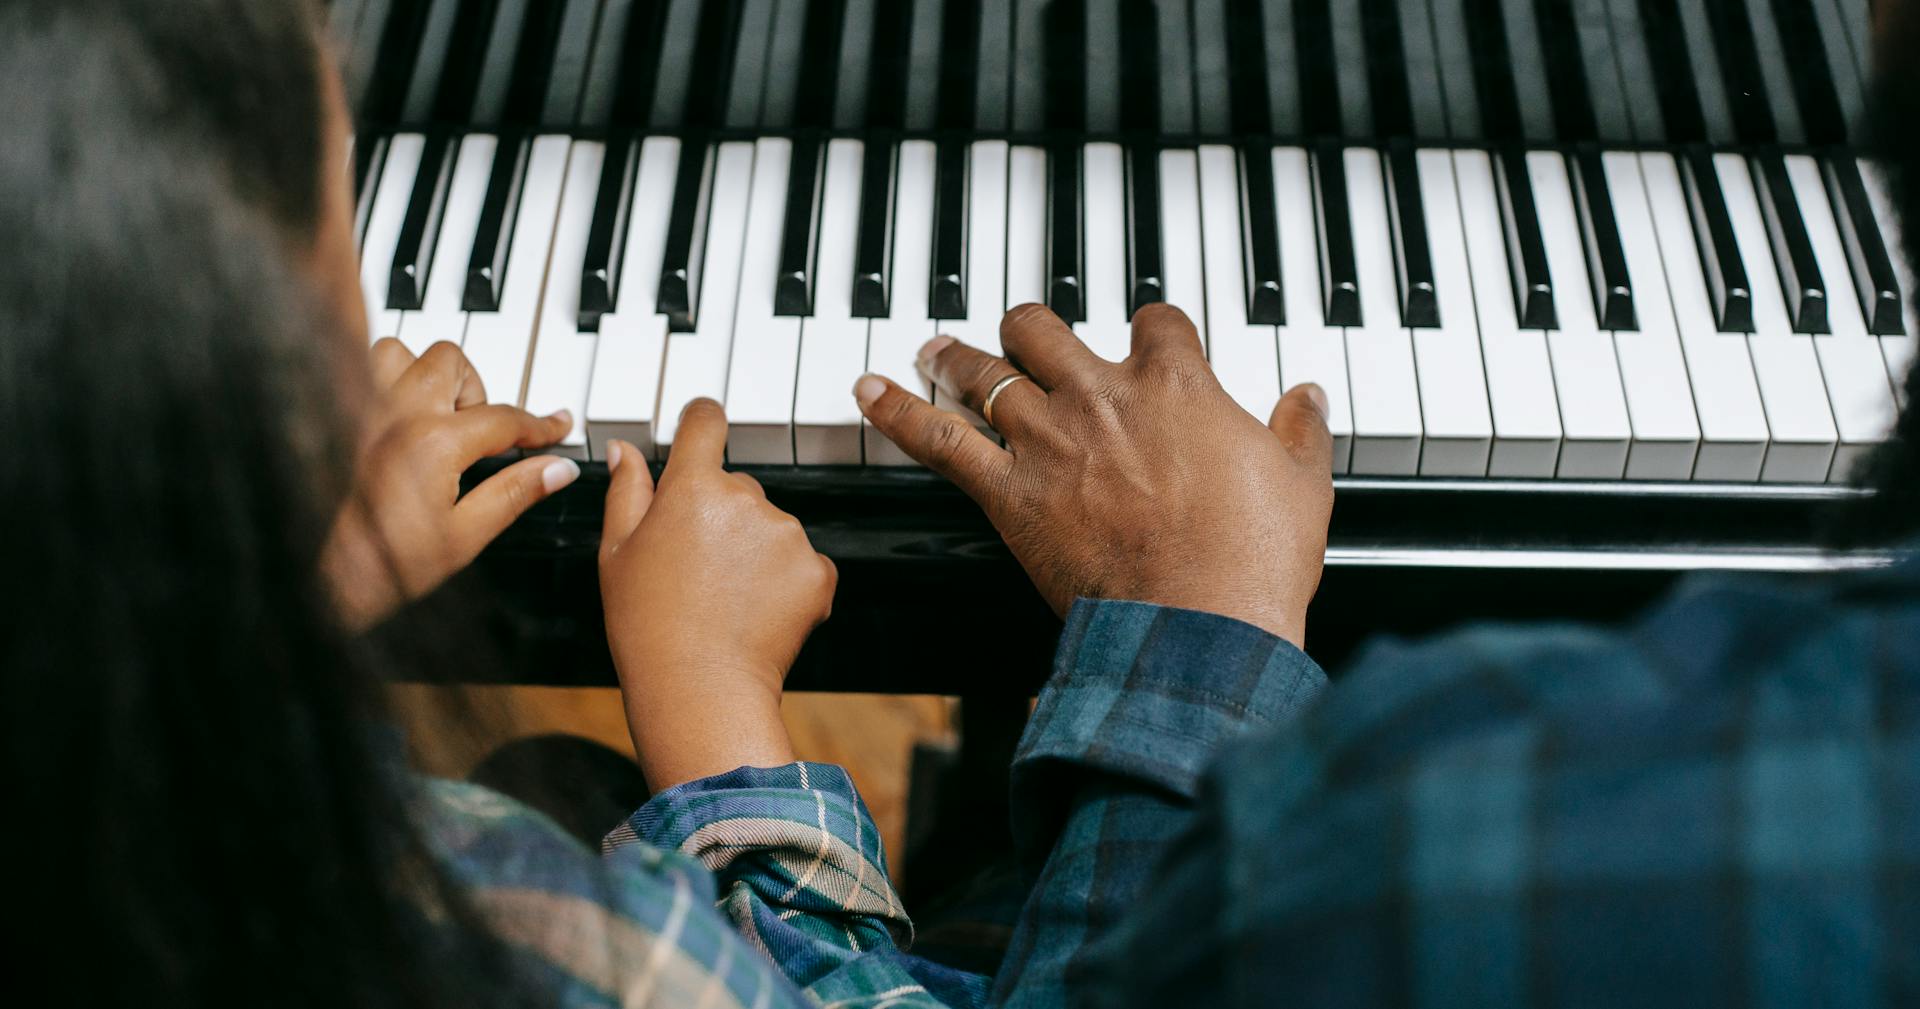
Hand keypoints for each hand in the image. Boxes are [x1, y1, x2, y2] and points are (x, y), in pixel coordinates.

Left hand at [324, 340, 579, 628]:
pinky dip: (385, 381)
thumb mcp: (464, 537)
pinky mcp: (333, 419)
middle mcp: (395, 413)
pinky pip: (359, 373)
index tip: (556, 427)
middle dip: (477, 392)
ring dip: (427, 376)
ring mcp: (358, 410)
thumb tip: (556, 470)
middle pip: (453, 363)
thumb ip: (514, 493)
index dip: (539, 425)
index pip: (505, 419)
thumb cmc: (380, 567)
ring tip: (437, 414)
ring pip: (402, 353)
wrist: (318, 581)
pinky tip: (396, 417)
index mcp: (434, 443)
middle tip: (481, 432)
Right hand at [599, 399, 836, 789]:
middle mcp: (747, 499)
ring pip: (771, 525)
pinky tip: (755, 611)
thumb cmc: (648, 626)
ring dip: (754, 548)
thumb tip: (625, 450)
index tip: (700, 429)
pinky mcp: (819, 571)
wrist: (699, 689)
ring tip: (723, 596)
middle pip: (738, 484)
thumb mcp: (617, 553)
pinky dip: (785, 581)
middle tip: (694, 566)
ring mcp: (788, 534)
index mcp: (692, 487)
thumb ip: (626, 491)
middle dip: (720, 513)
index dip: (701, 423)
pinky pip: (802, 562)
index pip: (705, 421)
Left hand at [854, 304, 1332, 645]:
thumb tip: (1309, 397)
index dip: (1150, 328)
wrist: (1200, 625)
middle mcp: (1103, 396)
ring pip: (986, 371)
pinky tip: (869, 388)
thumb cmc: (1255, 562)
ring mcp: (1050, 440)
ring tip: (935, 347)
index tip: (1149, 339)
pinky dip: (898, 411)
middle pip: (1046, 329)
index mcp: (1177, 385)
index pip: (1155, 322)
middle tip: (1018, 335)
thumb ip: (1300, 432)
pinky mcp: (1009, 492)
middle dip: (1029, 328)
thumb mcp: (1302, 484)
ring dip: (956, 356)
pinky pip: (938, 439)